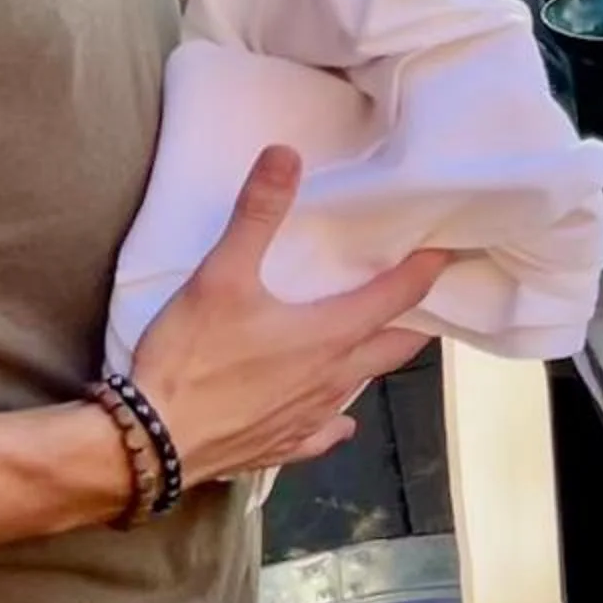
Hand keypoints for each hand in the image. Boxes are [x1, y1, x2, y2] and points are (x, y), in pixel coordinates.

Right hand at [130, 148, 449, 484]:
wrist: (153, 445)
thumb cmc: (192, 358)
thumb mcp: (221, 276)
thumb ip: (256, 215)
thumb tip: (285, 155)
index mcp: (331, 335)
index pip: (399, 296)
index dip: (427, 270)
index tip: (449, 251)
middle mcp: (334, 379)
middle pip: (396, 347)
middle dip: (417, 320)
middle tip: (428, 299)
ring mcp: (310, 418)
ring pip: (362, 386)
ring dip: (376, 361)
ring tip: (380, 341)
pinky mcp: (282, 447)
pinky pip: (321, 434)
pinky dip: (334, 423)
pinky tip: (337, 420)